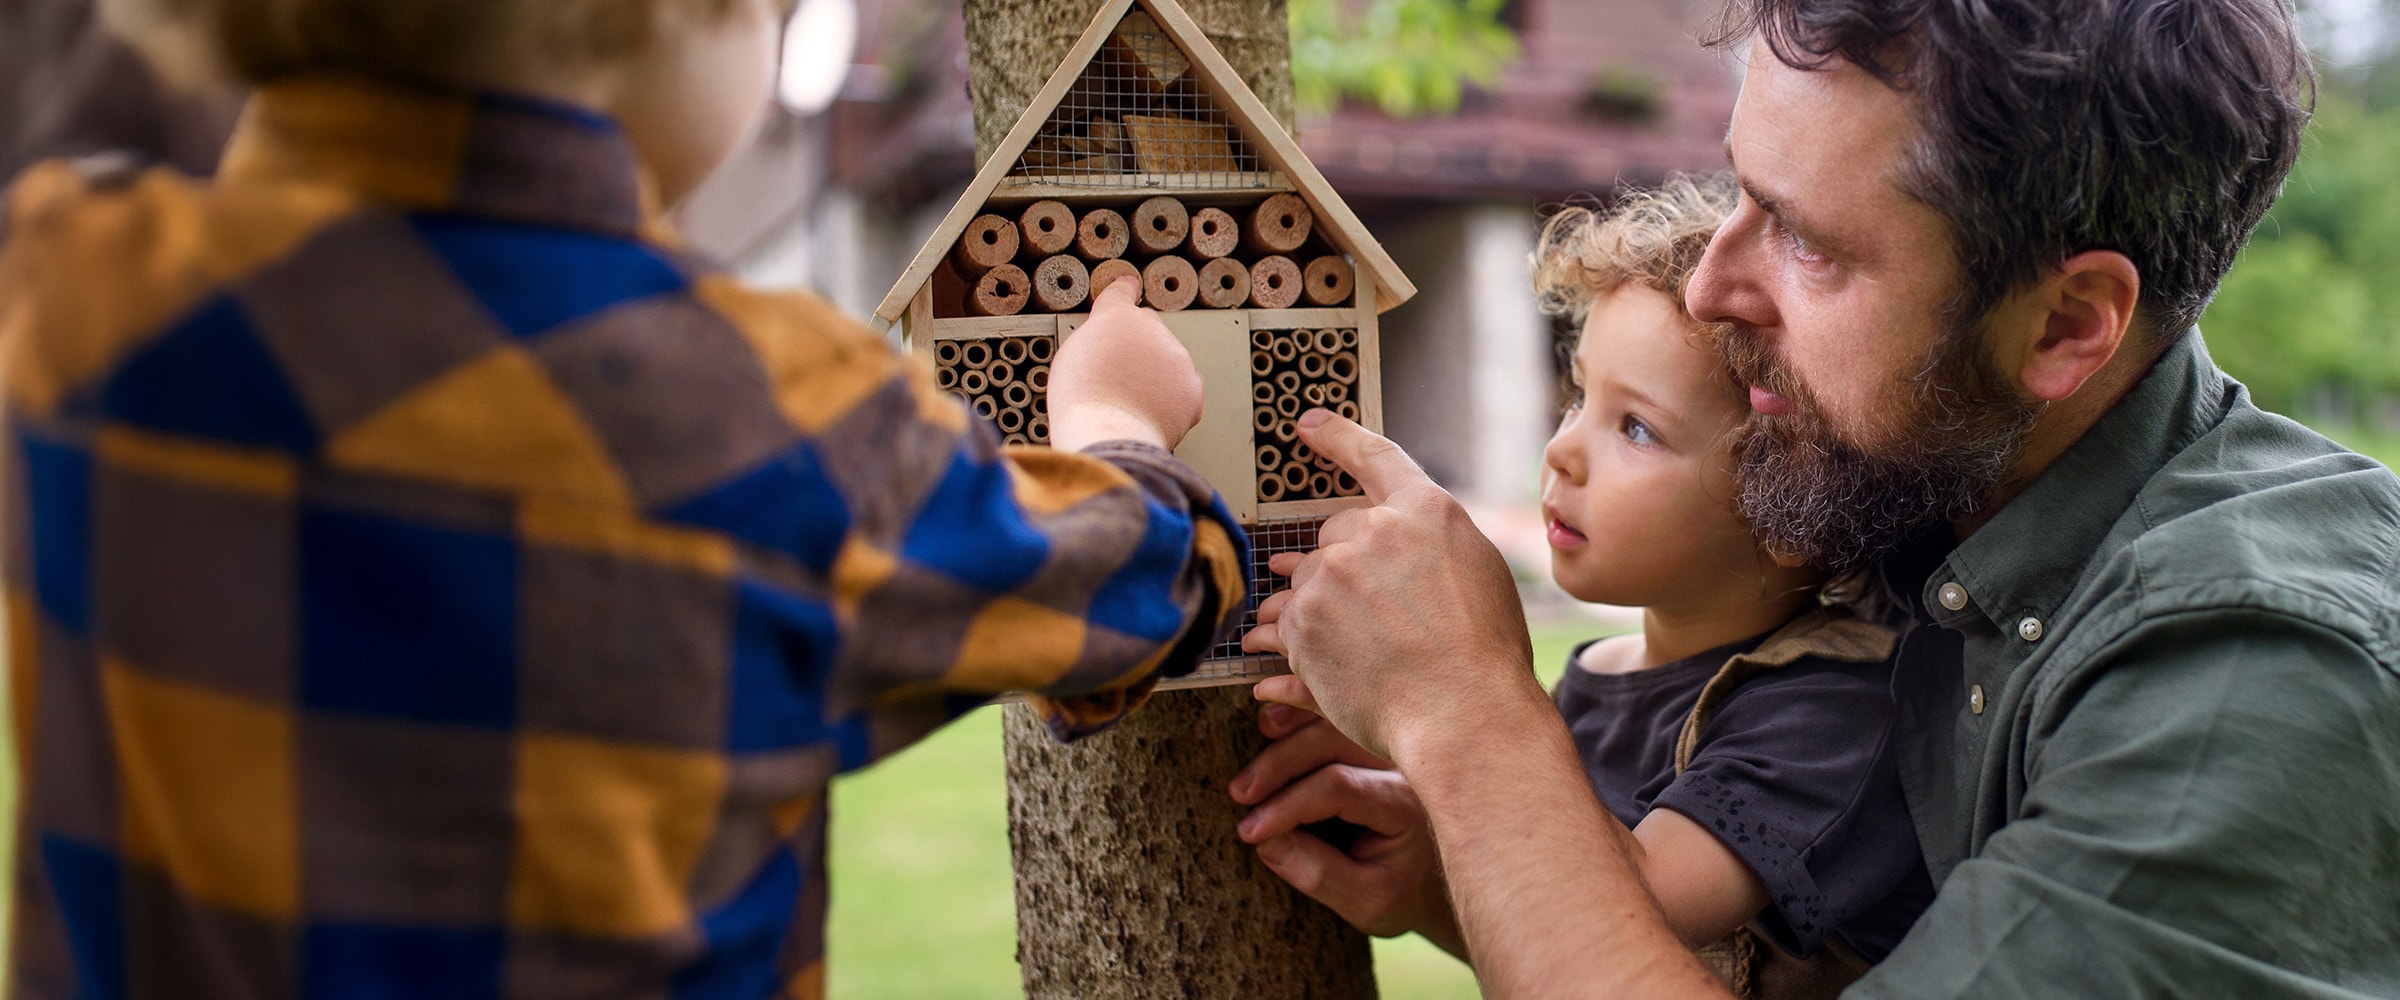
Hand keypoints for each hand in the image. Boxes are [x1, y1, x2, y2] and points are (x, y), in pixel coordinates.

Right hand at [1046, 276, 1202, 450]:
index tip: (1130, 285)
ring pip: (1168, 362)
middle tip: (1118, 377)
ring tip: (1130, 403)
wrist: (1108, 431)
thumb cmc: (1081, 400)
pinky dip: (1171, 402)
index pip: (1122, 293)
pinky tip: (1148, 413)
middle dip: (1138, 348)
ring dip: (1155, 376)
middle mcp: (1151, 329)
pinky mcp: (1193, 386)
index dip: (1125, 289)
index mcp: (1116, 317)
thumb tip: (1109, 345)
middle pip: (1148, 331)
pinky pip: (1183, 390)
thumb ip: (1096, 339)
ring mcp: (1177, 357)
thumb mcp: (1071, 355)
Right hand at [1231, 691, 1464, 954]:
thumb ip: (1318, 874)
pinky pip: (1340, 714)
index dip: (1287, 806)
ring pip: (1335, 718)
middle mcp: (1402, 765)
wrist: (1434, 879)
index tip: (1250, 831)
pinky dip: (1305, 708)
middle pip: (1333, 741)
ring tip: (1255, 741)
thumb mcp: (1366, 902)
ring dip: (1290, 724)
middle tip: (1240, 793)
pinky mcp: (1376, 739)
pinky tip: (1273, 714)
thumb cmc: (1400, 890)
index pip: (1338, 787)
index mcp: (1403, 805)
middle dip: (1279, 764)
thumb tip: (1267, 844)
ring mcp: (1390, 746)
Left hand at [1241, 409, 1540, 760]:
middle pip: (1335, 534)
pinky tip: (1334, 666)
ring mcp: (1333, 574)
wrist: (1463, 715)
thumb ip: (1430, 542)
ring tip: (1355, 647)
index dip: (1337, 437)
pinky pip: (1287, 622)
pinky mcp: (1302, 619)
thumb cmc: (1484, 656)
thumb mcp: (1478, 573)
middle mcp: (1374, 531)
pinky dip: (1301, 641)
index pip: (1374, 456)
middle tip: (1375, 615)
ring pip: (1308, 580)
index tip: (1307, 424)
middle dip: (1345, 567)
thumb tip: (1388, 538)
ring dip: (1321, 606)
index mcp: (1426, 510)